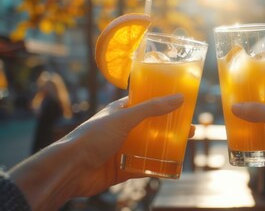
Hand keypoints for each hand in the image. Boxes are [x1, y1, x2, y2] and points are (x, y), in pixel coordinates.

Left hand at [9, 94, 194, 209]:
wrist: (71, 169)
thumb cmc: (93, 137)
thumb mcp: (125, 118)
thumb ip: (152, 109)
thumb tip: (179, 98)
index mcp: (120, 111)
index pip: (146, 102)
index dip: (164, 102)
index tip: (182, 104)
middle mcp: (122, 129)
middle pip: (152, 126)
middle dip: (171, 128)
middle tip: (191, 129)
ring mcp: (122, 148)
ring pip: (150, 147)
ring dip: (167, 147)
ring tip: (186, 146)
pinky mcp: (122, 168)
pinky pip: (143, 166)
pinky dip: (156, 167)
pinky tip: (171, 166)